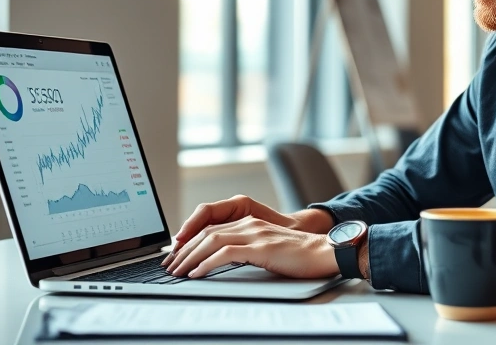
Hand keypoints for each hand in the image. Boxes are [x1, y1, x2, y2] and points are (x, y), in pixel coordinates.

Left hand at [161, 195, 332, 266]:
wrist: (325, 252)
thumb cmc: (300, 256)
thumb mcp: (268, 249)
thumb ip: (248, 250)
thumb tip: (224, 263)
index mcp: (249, 222)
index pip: (211, 229)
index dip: (190, 243)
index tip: (177, 258)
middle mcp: (249, 223)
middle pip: (206, 233)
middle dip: (184, 251)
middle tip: (170, 267)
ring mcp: (254, 233)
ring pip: (211, 241)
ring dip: (190, 257)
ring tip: (177, 272)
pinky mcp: (260, 247)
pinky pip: (225, 253)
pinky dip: (206, 263)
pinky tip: (196, 273)